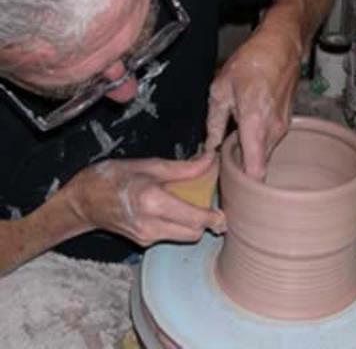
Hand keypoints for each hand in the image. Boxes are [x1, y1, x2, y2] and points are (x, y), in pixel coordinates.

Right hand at [63, 154, 224, 246]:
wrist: (83, 200)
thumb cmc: (113, 176)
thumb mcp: (149, 165)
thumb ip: (183, 168)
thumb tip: (209, 160)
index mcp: (153, 202)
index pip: (195, 219)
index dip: (214, 218)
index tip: (224, 213)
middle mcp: (150, 225)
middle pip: (194, 233)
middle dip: (205, 221)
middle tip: (208, 203)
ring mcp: (146, 238)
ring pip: (183, 237)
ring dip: (192, 223)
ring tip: (188, 204)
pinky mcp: (142, 243)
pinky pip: (170, 236)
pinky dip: (177, 225)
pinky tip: (169, 209)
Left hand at [206, 29, 300, 179]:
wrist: (281, 46)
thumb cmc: (251, 63)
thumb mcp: (220, 90)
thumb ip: (213, 124)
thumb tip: (208, 147)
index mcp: (255, 125)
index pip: (256, 171)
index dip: (245, 185)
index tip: (231, 186)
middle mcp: (273, 132)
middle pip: (258, 167)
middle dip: (242, 169)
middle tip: (223, 163)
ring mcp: (283, 128)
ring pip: (264, 155)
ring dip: (249, 155)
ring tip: (232, 142)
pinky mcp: (286, 123)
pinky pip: (269, 142)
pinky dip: (257, 143)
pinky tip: (246, 130)